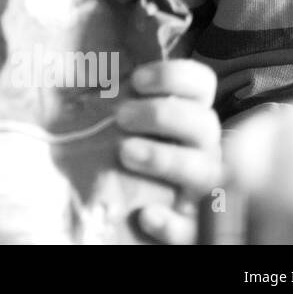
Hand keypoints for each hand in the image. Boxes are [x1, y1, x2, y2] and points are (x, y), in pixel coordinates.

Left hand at [116, 59, 221, 244]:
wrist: (118, 211)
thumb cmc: (116, 152)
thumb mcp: (113, 121)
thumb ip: (111, 93)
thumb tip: (86, 63)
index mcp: (188, 116)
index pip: (201, 84)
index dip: (175, 76)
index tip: (136, 80)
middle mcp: (202, 149)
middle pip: (204, 124)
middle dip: (163, 114)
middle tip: (122, 117)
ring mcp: (202, 188)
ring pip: (206, 172)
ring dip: (166, 158)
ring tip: (125, 153)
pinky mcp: (192, 228)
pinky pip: (195, 230)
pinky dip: (174, 224)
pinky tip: (147, 215)